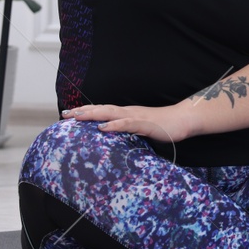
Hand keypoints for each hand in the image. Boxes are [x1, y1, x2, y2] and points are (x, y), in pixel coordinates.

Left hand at [61, 102, 196, 142]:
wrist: (183, 119)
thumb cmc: (163, 126)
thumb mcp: (141, 130)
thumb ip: (128, 132)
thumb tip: (115, 138)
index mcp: (126, 114)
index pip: (102, 111)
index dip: (86, 111)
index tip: (69, 114)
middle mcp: (128, 112)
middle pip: (101, 109)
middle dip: (83, 111)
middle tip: (65, 114)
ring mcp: (136, 117)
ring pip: (110, 113)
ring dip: (93, 114)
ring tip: (78, 116)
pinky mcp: (145, 123)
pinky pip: (127, 124)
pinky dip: (114, 125)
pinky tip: (103, 127)